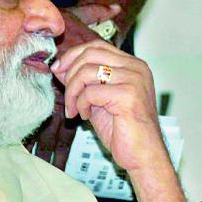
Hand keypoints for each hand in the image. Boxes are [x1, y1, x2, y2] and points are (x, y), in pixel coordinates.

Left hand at [23, 3, 120, 167]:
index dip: (73, 55)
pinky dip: (81, 105)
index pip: (97, 46)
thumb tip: (60, 67)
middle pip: (91, 54)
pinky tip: (85, 116)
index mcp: (133, 65)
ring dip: (73, 92)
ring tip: (74, 109)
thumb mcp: (100, 100)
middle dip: (70, 72)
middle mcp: (136, 68)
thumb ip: (85, 82)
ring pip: (87, 72)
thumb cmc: (124, 130)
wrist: (143, 155)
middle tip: (66, 93)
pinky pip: (90, 92)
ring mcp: (134, 80)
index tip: (58, 69)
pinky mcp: (128, 95)